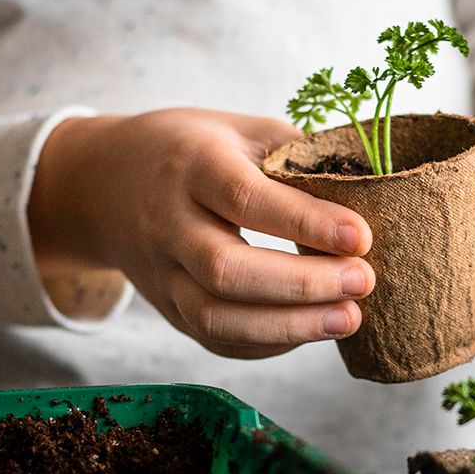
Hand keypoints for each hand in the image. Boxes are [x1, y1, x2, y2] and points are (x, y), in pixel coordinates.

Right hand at [28, 109, 375, 357]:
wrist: (100, 184)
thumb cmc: (191, 149)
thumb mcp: (239, 129)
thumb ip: (296, 156)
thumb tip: (374, 183)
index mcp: (190, 165)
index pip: (244, 198)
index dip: (305, 222)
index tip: (361, 237)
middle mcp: (167, 223)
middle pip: (226, 269)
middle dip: (302, 283)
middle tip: (364, 281)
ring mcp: (161, 274)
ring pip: (216, 318)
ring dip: (289, 327)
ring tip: (350, 318)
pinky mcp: (167, 309)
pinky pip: (215, 340)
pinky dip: (268, 344)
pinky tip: (312, 330)